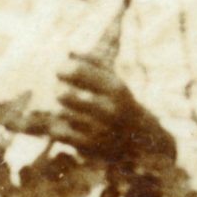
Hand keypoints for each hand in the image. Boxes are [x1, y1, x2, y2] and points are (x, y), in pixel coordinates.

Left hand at [47, 53, 174, 164]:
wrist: (139, 137)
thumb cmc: (117, 100)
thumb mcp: (111, 77)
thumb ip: (92, 60)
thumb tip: (69, 50)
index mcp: (115, 87)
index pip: (76, 70)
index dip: (62, 69)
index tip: (60, 72)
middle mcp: (109, 108)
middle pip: (63, 94)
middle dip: (58, 91)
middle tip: (62, 93)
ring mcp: (100, 129)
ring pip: (60, 113)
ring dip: (58, 110)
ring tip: (66, 110)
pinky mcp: (90, 146)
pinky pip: (59, 132)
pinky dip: (57, 127)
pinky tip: (65, 124)